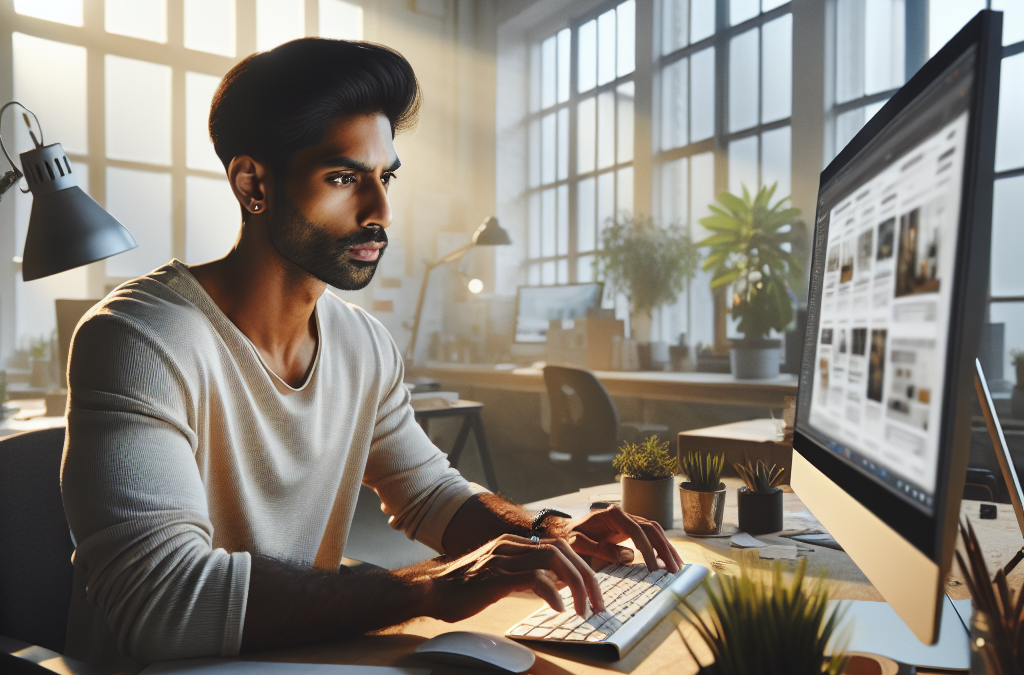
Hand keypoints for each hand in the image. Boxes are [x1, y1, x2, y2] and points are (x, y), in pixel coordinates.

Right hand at [414, 533, 605, 623]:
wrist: (431, 590)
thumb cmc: (463, 588)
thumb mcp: (500, 575)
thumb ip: (524, 573)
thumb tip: (556, 584)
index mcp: (514, 543)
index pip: (560, 546)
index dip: (582, 567)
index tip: (593, 592)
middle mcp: (511, 545)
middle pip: (563, 550)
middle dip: (587, 576)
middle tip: (598, 603)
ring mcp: (503, 558)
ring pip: (554, 560)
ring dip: (576, 585)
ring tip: (584, 609)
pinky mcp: (496, 576)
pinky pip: (534, 577)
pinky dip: (552, 592)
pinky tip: (558, 608)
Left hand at [562, 506, 683, 572]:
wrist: (563, 532)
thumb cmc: (569, 539)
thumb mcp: (580, 545)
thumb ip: (602, 550)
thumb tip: (630, 556)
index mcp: (612, 515)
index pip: (637, 531)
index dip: (648, 550)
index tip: (655, 569)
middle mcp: (623, 514)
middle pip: (651, 528)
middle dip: (665, 548)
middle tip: (675, 569)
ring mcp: (627, 520)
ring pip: (654, 531)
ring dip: (666, 548)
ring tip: (677, 567)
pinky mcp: (628, 530)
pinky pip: (649, 536)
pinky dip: (659, 547)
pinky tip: (667, 561)